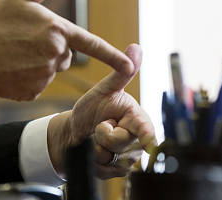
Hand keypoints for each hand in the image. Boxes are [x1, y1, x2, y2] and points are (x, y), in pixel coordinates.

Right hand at [0, 0, 133, 100]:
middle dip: (51, 49)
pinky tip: (9, 68)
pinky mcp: (31, 92)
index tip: (132, 64)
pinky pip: (37, 86)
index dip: (114, 55)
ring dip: (38, 64)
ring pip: (50, 71)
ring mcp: (44, 75)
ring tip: (12, 54)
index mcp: (57, 29)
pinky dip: (26, 80)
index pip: (93, 44)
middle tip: (22, 40)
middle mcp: (55, 54)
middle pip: (65, 55)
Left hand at [47, 44, 155, 178]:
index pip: (146, 132)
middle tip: (100, 125)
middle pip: (122, 145)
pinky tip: (94, 151)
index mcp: (139, 120)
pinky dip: (93, 161)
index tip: (141, 138)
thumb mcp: (105, 89)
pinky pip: (104, 170)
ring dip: (96, 148)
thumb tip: (136, 47)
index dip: (141, 134)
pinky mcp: (117, 173)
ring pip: (111, 159)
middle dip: (103, 134)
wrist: (75, 130)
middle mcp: (138, 142)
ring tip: (96, 138)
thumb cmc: (92, 108)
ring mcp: (129, 159)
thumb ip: (122, 72)